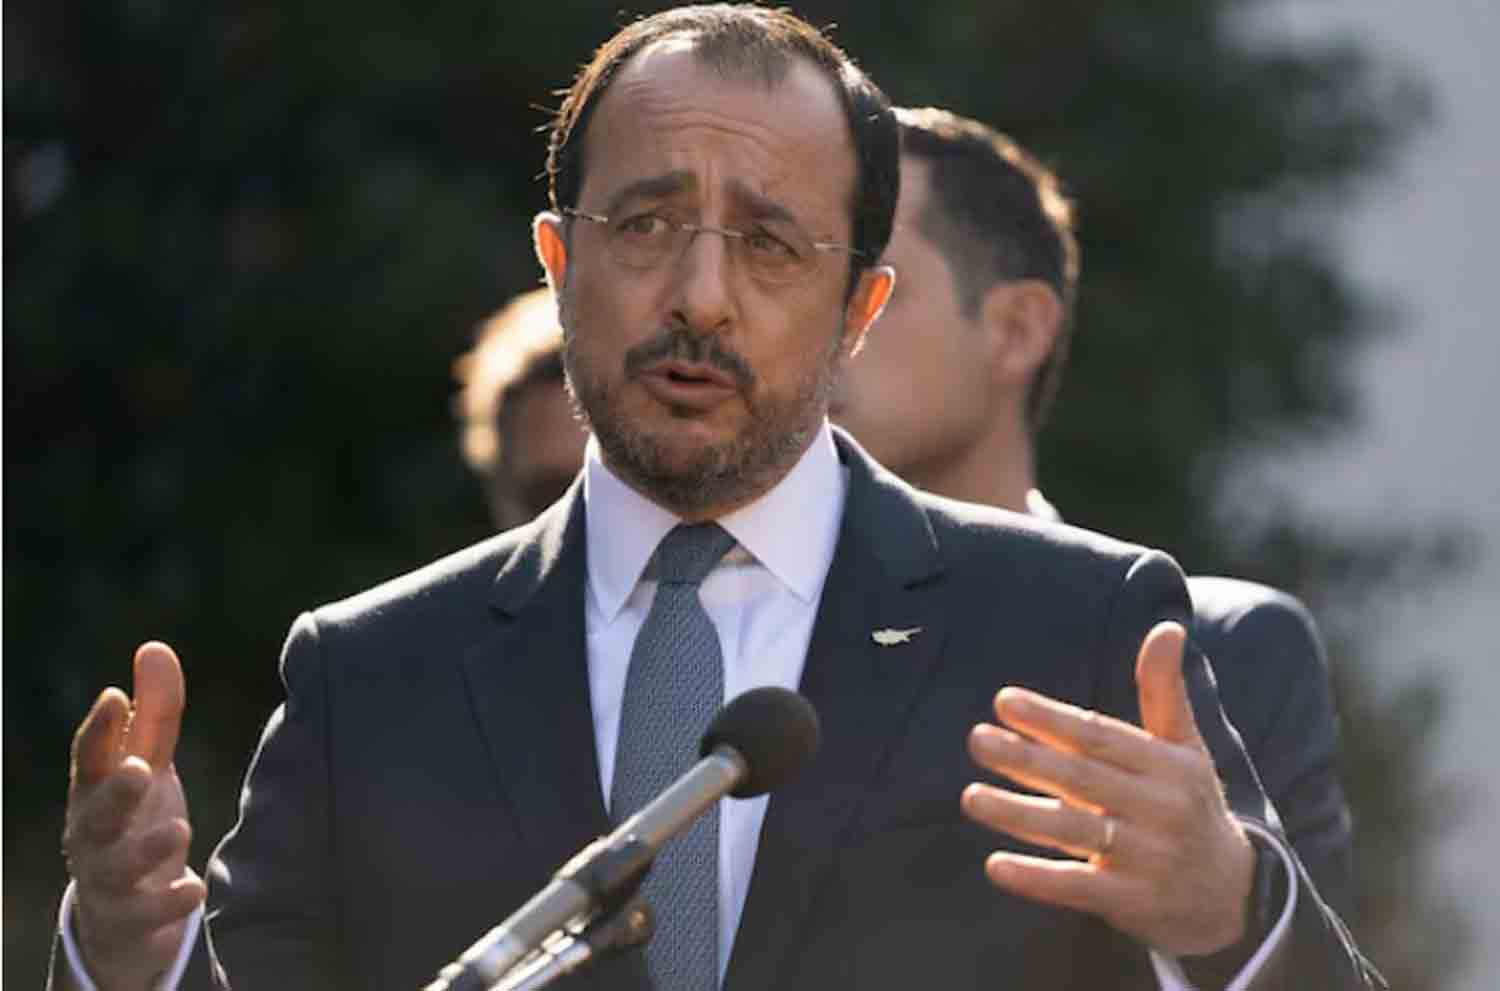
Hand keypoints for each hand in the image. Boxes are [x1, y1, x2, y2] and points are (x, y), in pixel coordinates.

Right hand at [63, 642, 205, 990]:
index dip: (99, 728)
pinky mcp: (131, 916)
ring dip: (146, 848)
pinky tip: (194, 890)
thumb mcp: (145, 762)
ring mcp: (108, 877)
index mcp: (95, 789)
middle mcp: (93, 832)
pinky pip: (144, 913)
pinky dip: (167, 903)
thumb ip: (154, 711)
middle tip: (140, 771)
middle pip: (96, 814)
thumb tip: (153, 647)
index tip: (113, 695)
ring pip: (116, 867)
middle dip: (114, 793)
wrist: (122, 907)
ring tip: (178, 828)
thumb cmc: (131, 816)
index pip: (90, 756)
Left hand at [960, 621, 1254, 955]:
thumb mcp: (1186, 748)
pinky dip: (1036, 878)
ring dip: (1018, 814)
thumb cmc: (1191, 805)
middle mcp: (1160, 809)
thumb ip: (1164, 691)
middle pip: (1082, 779)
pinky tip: (995, 866)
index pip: (1101, 737)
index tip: (1004, 701)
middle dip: (1026, 757)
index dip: (1052, 719)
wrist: (1232, 897)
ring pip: (1073, 830)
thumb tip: (1167, 627)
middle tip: (976, 738)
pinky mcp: (1132, 901)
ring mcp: (1147, 858)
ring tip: (970, 796)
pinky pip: (1078, 887)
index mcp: (1168, 766)